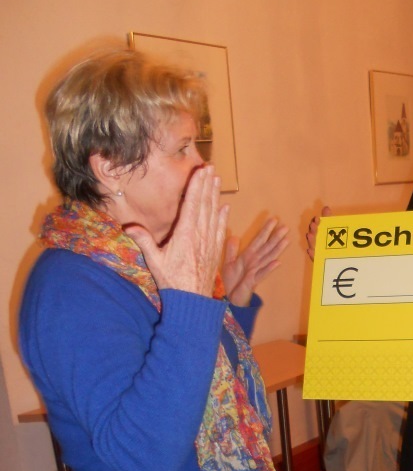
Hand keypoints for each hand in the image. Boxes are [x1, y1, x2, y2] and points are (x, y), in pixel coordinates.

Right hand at [125, 165, 227, 296]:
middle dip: (208, 185)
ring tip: (218, 180)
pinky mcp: (215, 251)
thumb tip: (129, 227)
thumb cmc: (172, 282)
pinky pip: (220, 230)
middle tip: (211, 168)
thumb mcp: (155, 261)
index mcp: (185, 235)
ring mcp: (209, 243)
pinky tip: (225, 207)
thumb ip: (144, 242)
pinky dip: (223, 217)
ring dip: (216, 196)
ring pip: (214, 214)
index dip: (197, 186)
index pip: (192, 205)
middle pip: (205, 205)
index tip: (201, 171)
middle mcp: (200, 236)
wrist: (192, 301)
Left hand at [222, 216, 288, 306]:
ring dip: (277, 249)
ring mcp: (255, 271)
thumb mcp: (228, 263)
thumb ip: (231, 250)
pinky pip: (262, 274)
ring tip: (286, 240)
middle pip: (266, 247)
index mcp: (248, 256)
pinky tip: (277, 262)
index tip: (274, 220)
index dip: (266, 230)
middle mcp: (254, 262)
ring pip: (268, 258)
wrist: (230, 299)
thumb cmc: (231, 282)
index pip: (259, 240)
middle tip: (285, 227)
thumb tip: (234, 236)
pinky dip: (269, 268)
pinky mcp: (252, 281)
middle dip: (275, 237)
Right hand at [306, 205, 330, 260]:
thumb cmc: (332, 243)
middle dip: (313, 230)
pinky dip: (312, 254)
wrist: (338, 260)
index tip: (317, 218)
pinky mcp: (319, 261)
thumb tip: (326, 207)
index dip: (315, 222)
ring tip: (310, 235)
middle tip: (314, 225)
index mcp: (318, 234)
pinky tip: (310, 250)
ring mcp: (317, 252)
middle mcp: (316, 242)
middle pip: (313, 236)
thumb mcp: (330, 230)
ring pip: (313, 246)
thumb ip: (328, 219)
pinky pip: (314, 258)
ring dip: (311, 240)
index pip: (315, 227)